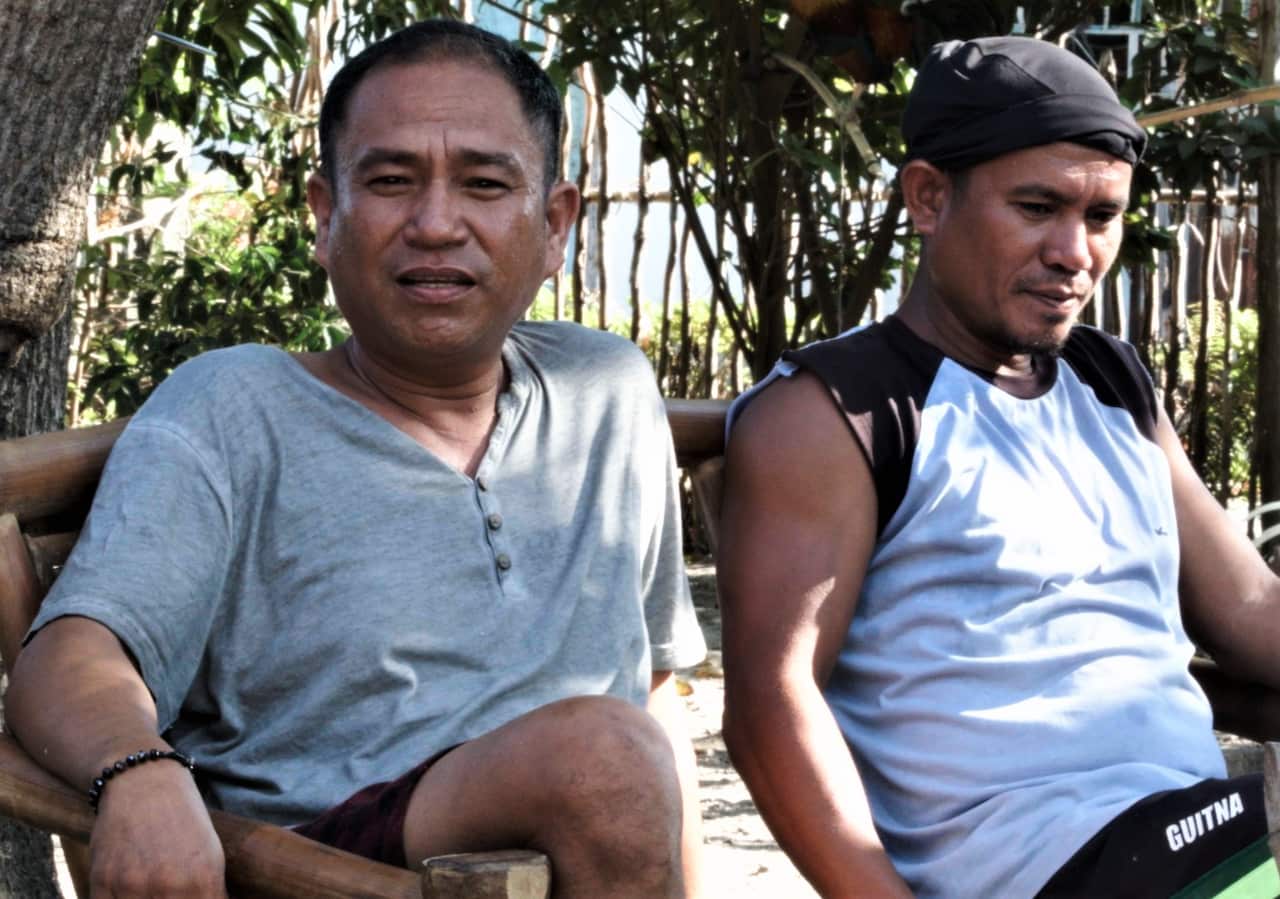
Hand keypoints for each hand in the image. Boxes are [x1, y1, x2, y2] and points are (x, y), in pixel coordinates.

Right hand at [89, 761, 225, 897]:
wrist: (144, 781)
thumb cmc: (183, 818)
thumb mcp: (211, 854)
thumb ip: (211, 892)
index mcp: (202, 879)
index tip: (193, 898)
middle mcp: (168, 885)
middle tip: (170, 891)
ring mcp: (132, 885)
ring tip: (151, 889)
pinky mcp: (101, 881)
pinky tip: (127, 891)